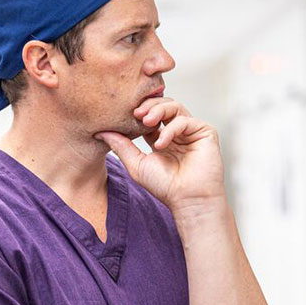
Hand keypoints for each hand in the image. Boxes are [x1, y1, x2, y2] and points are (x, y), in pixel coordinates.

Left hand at [95, 97, 225, 213]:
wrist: (188, 199)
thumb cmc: (165, 186)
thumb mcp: (136, 163)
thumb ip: (121, 146)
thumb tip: (100, 132)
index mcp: (162, 138)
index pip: (150, 115)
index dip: (139, 112)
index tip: (125, 114)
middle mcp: (177, 132)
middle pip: (163, 105)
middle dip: (148, 106)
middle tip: (136, 113)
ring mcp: (191, 131)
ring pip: (175, 106)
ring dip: (158, 110)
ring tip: (145, 121)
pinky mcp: (205, 132)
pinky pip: (186, 120)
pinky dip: (171, 129)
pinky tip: (161, 143)